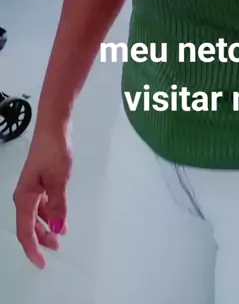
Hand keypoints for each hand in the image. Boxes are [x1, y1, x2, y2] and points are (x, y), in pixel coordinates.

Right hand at [13, 123, 72, 268]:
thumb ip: (58, 206)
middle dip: (41, 239)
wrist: (53, 127)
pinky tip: (60, 217)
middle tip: (57, 248)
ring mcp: (32, 188)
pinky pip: (42, 204)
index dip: (33, 249)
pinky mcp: (39, 181)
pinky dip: (50, 213)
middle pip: (29, 225)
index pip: (25, 231)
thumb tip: (58, 230)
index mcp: (24, 197)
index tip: (42, 263)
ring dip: (47, 227)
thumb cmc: (53, 152)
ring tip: (60, 236)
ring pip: (36, 215)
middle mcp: (24, 195)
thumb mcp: (59, 181)